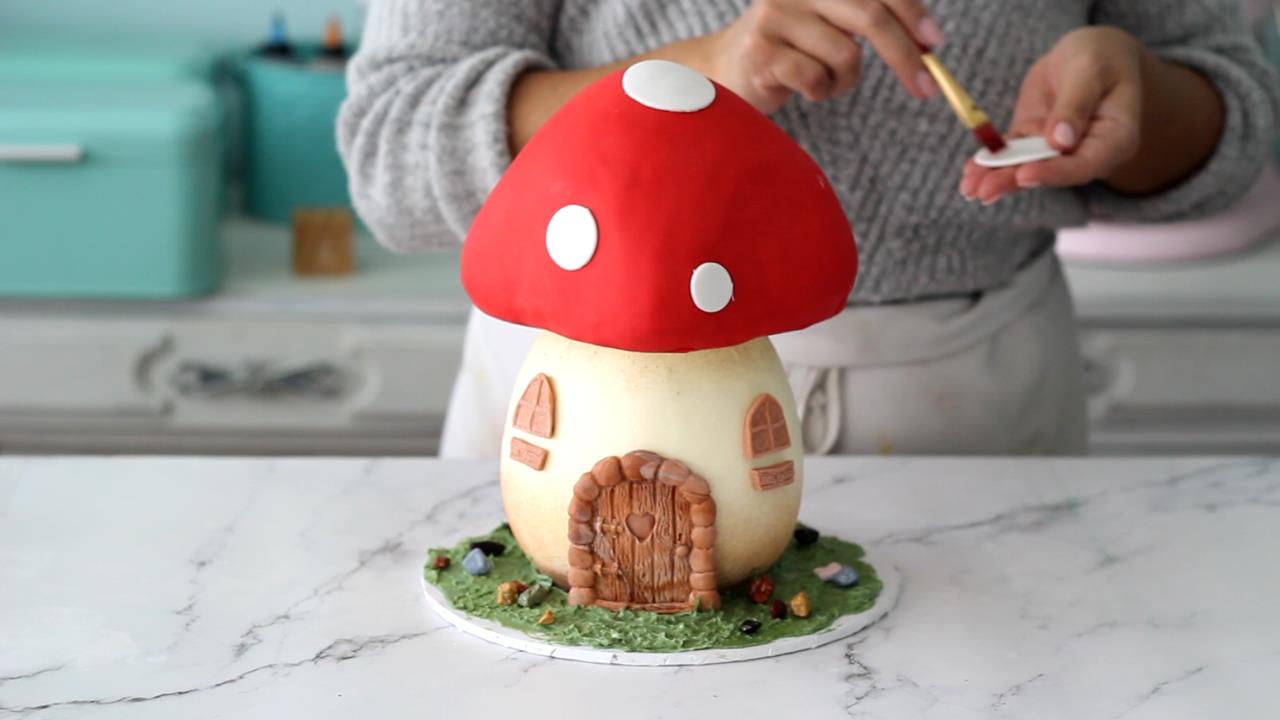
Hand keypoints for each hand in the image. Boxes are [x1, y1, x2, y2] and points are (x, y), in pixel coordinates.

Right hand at [704, 0, 945, 113]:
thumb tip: (927, 40)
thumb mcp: (832, 24)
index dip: (911, 13)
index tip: (935, 44)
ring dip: (845, 80)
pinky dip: (821, 92)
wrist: (724, 70)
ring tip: (825, 80)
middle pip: (869, 18)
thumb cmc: (790, 50)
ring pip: (845, 55)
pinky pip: (816, 79)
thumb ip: (869, 19)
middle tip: (924, 89)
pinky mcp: (761, 53)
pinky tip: (804, 88)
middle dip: (903, 57)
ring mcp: (775, 18)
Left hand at [959, 27, 1145, 203]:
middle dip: (1014, 181)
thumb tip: (1060, 140)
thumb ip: (1076, 103)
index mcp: (1115, 139)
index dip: (1053, 173)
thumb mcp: (1090, 70)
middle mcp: (1086, 152)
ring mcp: (1058, 150)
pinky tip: (970, 172)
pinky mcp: (1034, 141)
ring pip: (1027, 167)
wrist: (1089, 53)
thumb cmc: (1100, 57)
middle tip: (983, 191)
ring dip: (997, 178)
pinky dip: (991, 163)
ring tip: (969, 188)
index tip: (1024, 175)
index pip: (1083, 165)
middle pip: (1050, 172)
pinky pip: (1012, 154)